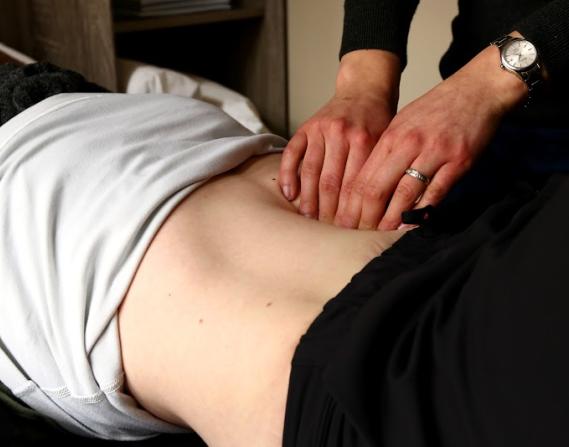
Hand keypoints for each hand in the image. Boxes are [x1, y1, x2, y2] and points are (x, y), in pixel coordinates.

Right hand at [279, 50, 400, 223]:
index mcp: (366, 141)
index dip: (351, 212)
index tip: (349, 232)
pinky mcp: (305, 127)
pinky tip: (289, 195)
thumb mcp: (389, 143)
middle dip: (329, 212)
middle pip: (331, 183)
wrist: (365, 90)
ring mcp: (320, 130)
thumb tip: (380, 213)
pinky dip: (288, 176)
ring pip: (311, 173)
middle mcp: (342, 134)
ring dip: (308, 200)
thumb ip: (382, 173)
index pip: (355, 186)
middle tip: (328, 232)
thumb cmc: (378, 122)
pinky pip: (292, 155)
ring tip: (309, 220)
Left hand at [336, 39, 528, 230]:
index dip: (350, 205)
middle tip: (356, 235)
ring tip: (381, 235)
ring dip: (391, 220)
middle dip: (364, 216)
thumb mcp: (403, 123)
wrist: (477, 89)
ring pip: (404, 194)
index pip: (362, 178)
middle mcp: (408, 144)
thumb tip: (368, 185)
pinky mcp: (458, 160)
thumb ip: (387, 152)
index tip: (344, 222)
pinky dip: (424, 211)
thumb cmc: (436, 109)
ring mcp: (434, 152)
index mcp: (390, 136)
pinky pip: (436, 192)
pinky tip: (413, 224)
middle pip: (377, 189)